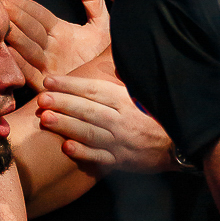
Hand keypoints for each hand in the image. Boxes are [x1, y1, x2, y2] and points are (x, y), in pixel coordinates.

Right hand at [3, 0, 109, 89]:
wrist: (113, 89)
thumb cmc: (107, 60)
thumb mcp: (103, 28)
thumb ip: (94, 3)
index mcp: (61, 32)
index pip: (38, 14)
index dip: (23, 4)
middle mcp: (50, 48)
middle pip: (28, 27)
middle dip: (12, 15)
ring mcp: (46, 65)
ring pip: (24, 46)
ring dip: (11, 34)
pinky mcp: (45, 84)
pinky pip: (27, 70)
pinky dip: (16, 60)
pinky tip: (6, 49)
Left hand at [37, 73, 175, 173]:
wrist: (177, 147)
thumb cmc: (154, 117)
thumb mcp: (140, 94)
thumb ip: (120, 79)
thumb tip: (109, 59)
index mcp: (125, 101)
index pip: (94, 89)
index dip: (70, 85)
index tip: (50, 81)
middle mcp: (122, 120)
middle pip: (88, 110)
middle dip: (63, 103)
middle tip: (41, 99)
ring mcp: (121, 142)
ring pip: (91, 132)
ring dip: (67, 126)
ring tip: (46, 119)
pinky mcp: (121, 161)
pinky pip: (101, 158)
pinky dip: (84, 153)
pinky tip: (67, 148)